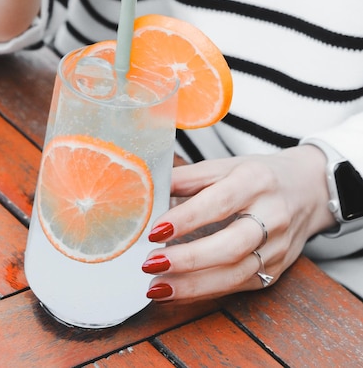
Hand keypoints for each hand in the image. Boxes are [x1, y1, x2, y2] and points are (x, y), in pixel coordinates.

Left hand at [142, 145, 335, 301]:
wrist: (308, 189)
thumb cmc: (258, 176)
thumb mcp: (226, 165)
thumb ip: (189, 177)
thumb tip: (149, 189)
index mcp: (256, 181)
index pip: (219, 202)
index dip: (187, 218)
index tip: (155, 230)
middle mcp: (272, 215)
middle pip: (231, 245)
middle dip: (188, 259)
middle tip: (151, 263)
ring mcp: (278, 247)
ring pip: (235, 274)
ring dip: (193, 285)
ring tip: (156, 286)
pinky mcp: (277, 270)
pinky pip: (239, 286)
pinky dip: (205, 291)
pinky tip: (178, 291)